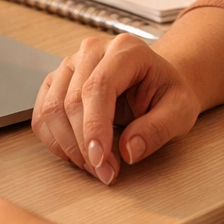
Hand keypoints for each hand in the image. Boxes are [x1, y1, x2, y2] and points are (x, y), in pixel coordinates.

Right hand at [32, 33, 200, 185]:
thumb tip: (128, 151)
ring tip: (94, 166)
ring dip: (68, 146)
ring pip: (51, 108)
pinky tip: (76, 154)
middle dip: (83, 144)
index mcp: (125, 50)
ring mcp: (70, 64)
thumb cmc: (167, 93)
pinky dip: (55, 141)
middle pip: (71, 100)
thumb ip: (158, 129)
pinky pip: (42, 114)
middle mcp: (91, 51)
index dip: (94, 126)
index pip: (98, 87)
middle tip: (104, 173)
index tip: (101, 160)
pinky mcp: (56, 81)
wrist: (157, 82)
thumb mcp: (181, 111)